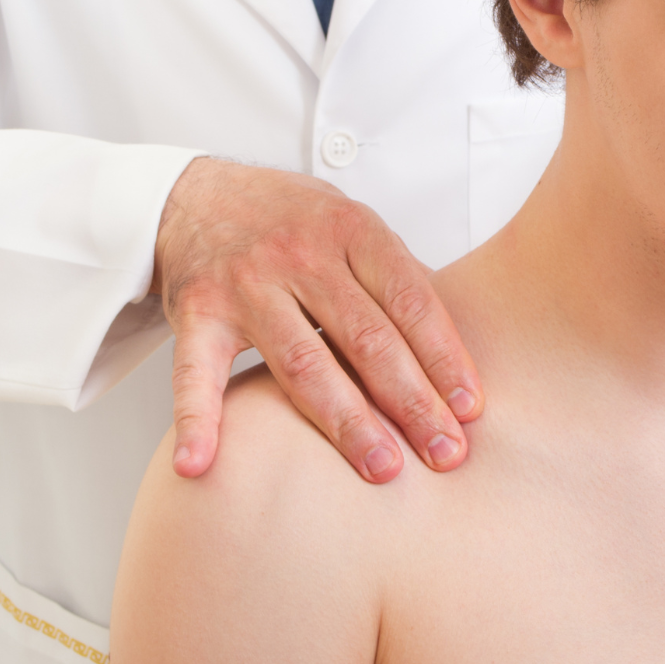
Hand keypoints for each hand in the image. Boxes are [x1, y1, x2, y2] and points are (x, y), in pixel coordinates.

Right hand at [153, 159, 482, 481]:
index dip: (444, 357)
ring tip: (382, 469)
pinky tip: (201, 465)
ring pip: (302, 362)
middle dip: (412, 401)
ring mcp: (245, 284)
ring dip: (345, 422)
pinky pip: (195, 371)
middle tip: (445, 454)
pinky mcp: (197, 313)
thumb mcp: (350, 223)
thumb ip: (395, 277)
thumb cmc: (290, 220)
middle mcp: (300, 254)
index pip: (410, 300)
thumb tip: (453, 350)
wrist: (195, 194)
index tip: (470, 410)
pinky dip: (196, 420)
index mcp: (351, 229)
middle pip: (366, 338)